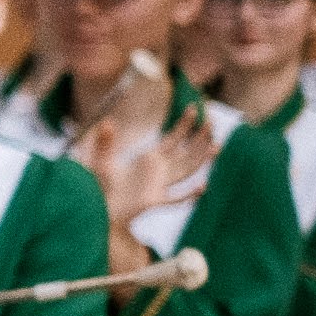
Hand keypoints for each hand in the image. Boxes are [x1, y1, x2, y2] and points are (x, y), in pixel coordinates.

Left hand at [79, 106, 211, 272]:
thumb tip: (106, 122)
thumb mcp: (101, 161)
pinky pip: (176, 199)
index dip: (185, 124)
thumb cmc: (100, 185)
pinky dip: (189, 195)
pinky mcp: (154, 201)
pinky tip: (202, 187)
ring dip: (201, 160)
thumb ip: (104, 143)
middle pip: (187, 152)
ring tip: (217, 147)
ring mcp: (159, 186)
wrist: (98, 208)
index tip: (195, 108)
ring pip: (187, 171)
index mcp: (150, 158)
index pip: (174, 138)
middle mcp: (159, 170)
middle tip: (212, 122)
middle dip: (200, 138)